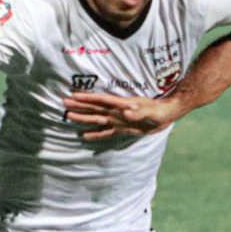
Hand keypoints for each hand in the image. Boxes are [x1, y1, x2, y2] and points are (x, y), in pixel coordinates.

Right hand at [63, 92, 180, 140]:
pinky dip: (96, 133)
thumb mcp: (150, 111)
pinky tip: (86, 135)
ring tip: (68, 115)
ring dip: (84, 117)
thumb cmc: (159, 111)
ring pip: (97, 118)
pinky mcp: (123, 127)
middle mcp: (117, 111)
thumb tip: (126, 112)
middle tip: (64, 103)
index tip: (74, 95)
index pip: (101, 101)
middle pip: (95, 108)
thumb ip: (138, 112)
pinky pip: (106, 131)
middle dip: (80, 106)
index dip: (87, 98)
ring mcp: (119, 119)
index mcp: (121, 105)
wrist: (167, 113)